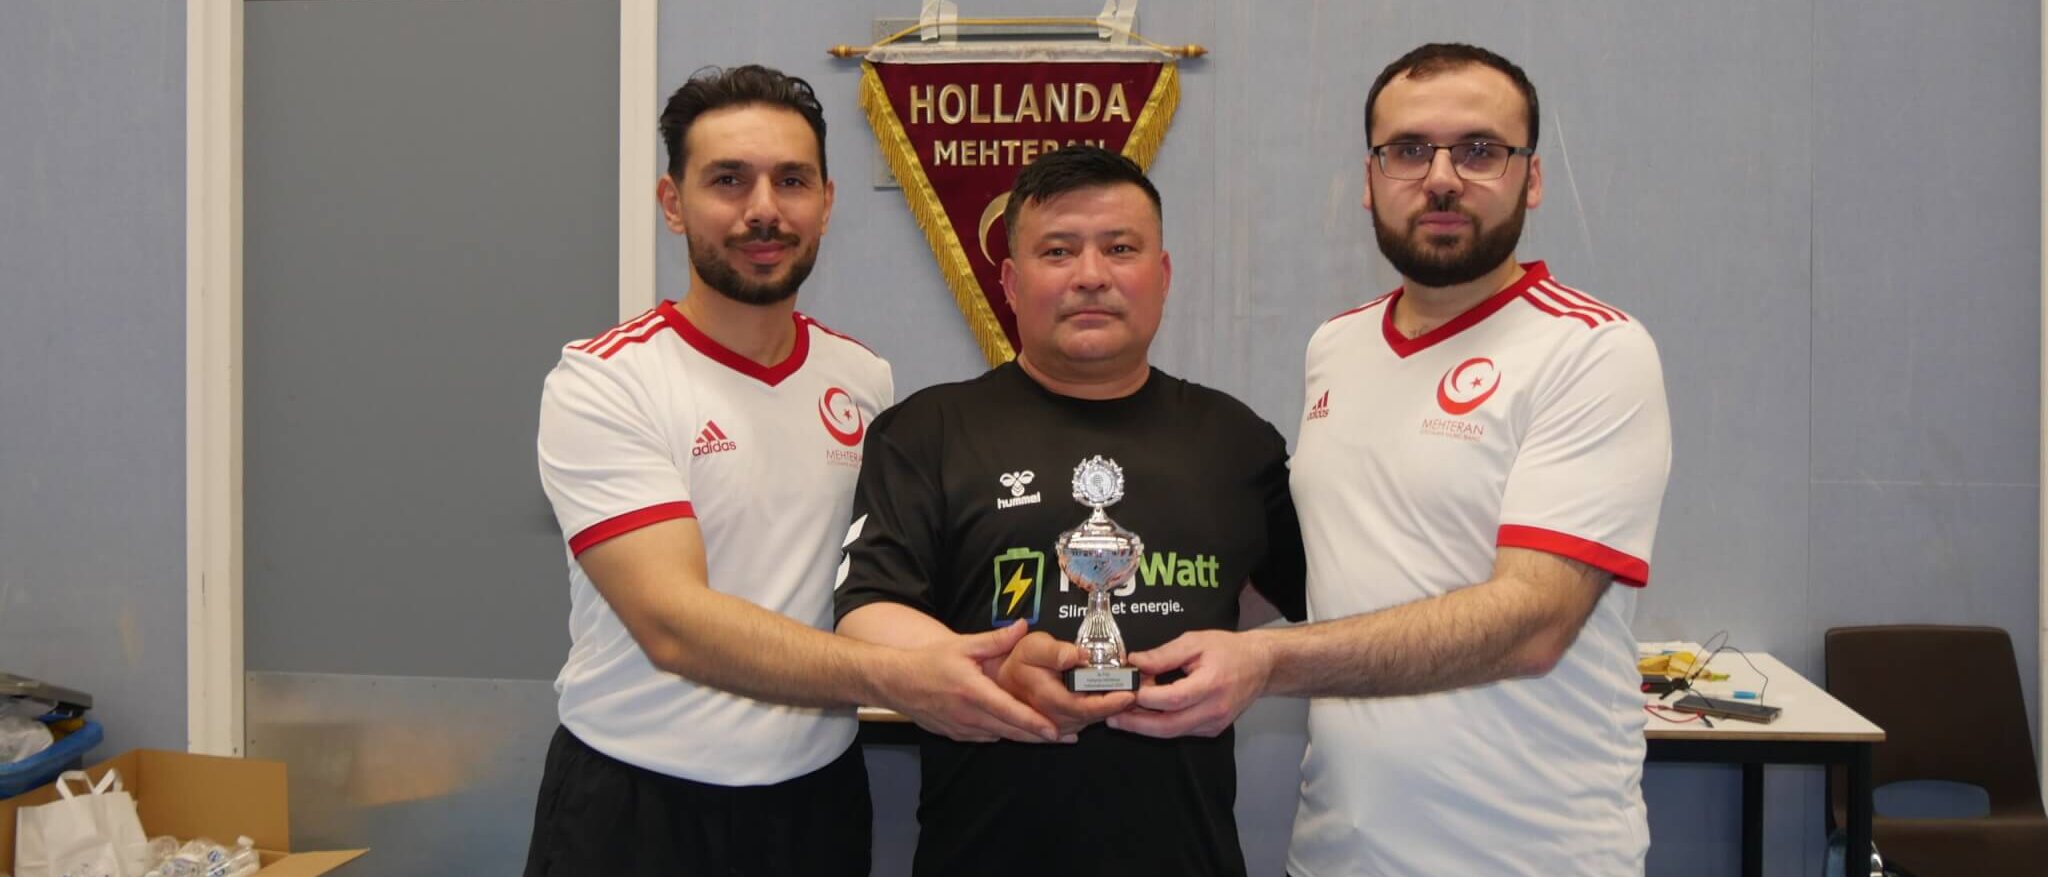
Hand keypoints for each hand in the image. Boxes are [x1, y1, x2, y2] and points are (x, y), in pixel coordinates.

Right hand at [876, 621, 1060, 743]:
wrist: (896, 682)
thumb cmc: (929, 662)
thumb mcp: (962, 645)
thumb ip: (996, 639)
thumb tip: (1023, 626)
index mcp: (972, 692)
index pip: (1009, 712)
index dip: (1034, 723)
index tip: (1055, 730)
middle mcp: (968, 715)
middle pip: (1011, 731)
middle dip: (1040, 735)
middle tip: (1068, 736)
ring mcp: (962, 728)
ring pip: (1001, 737)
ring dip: (1026, 738)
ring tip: (1052, 737)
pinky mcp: (957, 735)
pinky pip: (987, 737)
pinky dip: (1005, 736)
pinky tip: (1021, 732)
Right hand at [994, 631, 1136, 739]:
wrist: (999, 679)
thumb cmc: (1018, 661)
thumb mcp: (1033, 646)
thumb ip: (1054, 651)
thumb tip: (1076, 655)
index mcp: (1044, 698)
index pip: (1081, 708)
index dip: (1107, 704)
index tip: (1127, 695)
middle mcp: (1048, 718)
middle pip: (1088, 718)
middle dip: (1114, 707)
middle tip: (1137, 691)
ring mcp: (1050, 726)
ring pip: (1085, 724)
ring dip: (1106, 712)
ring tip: (1125, 695)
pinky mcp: (1052, 729)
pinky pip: (1079, 726)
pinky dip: (1095, 715)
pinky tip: (1107, 704)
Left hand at [1106, 629, 1273, 737]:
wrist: (1260, 665)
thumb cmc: (1228, 649)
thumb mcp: (1195, 641)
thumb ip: (1164, 654)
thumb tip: (1135, 662)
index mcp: (1211, 684)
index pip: (1173, 699)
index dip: (1146, 698)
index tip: (1126, 688)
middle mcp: (1214, 710)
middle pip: (1169, 726)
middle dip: (1137, 724)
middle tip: (1112, 718)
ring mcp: (1214, 723)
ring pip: (1173, 732)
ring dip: (1145, 727)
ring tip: (1122, 717)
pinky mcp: (1212, 729)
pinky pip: (1181, 731)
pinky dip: (1161, 725)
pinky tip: (1145, 715)